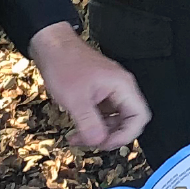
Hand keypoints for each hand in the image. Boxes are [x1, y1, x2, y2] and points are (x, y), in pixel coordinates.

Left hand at [28, 22, 150, 149]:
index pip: (139, 117)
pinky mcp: (99, 93)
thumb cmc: (64, 64)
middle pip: (128, 121)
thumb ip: (89, 123)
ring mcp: (110, 90)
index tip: (105, 143)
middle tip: (93, 143)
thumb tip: (99, 142)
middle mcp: (120, 88)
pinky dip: (92, 125)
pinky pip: (102, 114)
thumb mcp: (75, 99)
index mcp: (122, 86)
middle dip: (111, 136)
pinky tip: (77, 131)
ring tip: (78, 139)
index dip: (125, 135)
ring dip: (99, 133)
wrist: (50, 45)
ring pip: (114, 120)